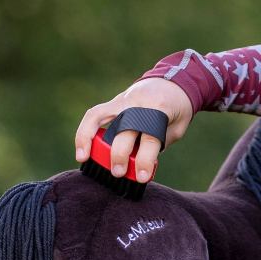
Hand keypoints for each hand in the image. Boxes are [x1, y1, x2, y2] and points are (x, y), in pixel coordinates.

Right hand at [74, 77, 194, 179]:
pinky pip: (94, 114)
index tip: (141, 177)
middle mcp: (138, 102)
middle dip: (118, 153)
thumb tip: (139, 165)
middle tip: (118, 173)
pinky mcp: (114, 101)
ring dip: (89, 138)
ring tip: (84, 158)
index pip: (149, 136)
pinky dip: (85, 131)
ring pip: (99, 116)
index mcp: (160, 108)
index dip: (145, 159)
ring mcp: (124, 100)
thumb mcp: (177, 128)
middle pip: (123, 129)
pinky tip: (82, 149)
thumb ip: (159, 144)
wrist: (174, 81)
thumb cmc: (177, 109)